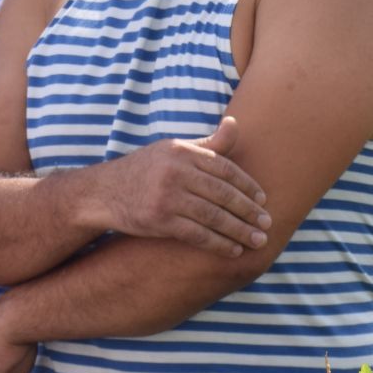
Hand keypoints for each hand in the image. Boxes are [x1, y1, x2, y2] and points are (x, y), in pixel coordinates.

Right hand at [94, 116, 269, 254]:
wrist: (104, 193)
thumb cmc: (145, 170)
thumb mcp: (173, 150)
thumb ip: (207, 144)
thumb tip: (235, 123)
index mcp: (182, 151)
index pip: (224, 168)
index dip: (247, 185)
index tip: (263, 200)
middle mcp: (175, 171)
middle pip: (223, 193)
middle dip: (249, 211)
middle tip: (267, 223)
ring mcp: (167, 196)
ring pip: (214, 216)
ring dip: (239, 230)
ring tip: (258, 241)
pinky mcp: (159, 220)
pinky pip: (197, 234)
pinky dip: (218, 243)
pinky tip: (233, 250)